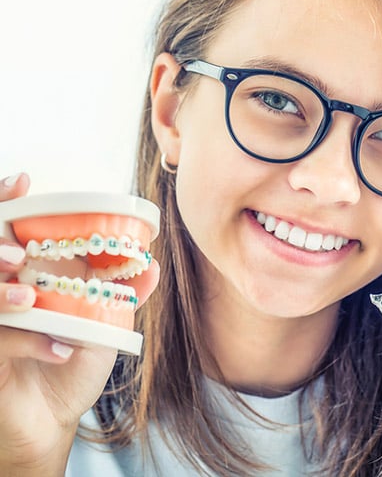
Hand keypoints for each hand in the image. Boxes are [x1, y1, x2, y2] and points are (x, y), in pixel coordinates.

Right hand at [0, 174, 158, 474]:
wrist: (54, 415)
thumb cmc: (73, 359)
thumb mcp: (102, 324)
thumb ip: (122, 294)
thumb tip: (151, 266)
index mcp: (29, 274)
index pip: (7, 228)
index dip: (5, 200)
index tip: (23, 181)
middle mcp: (4, 292)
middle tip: (18, 255)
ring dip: (0, 294)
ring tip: (29, 300)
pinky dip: (30, 342)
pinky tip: (62, 350)